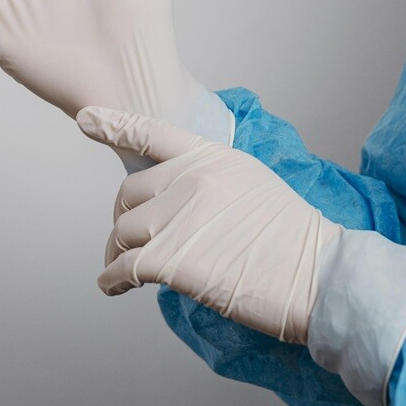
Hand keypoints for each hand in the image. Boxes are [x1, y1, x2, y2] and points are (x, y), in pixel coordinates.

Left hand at [77, 106, 342, 343]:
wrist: (317, 275)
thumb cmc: (295, 240)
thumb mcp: (254, 185)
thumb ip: (212, 180)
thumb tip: (177, 202)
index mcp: (213, 157)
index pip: (153, 133)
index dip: (116, 125)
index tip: (87, 118)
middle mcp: (192, 180)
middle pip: (128, 193)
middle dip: (124, 217)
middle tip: (129, 239)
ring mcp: (179, 218)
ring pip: (123, 231)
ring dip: (118, 252)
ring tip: (123, 269)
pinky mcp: (171, 259)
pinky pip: (123, 266)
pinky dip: (112, 279)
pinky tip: (113, 286)